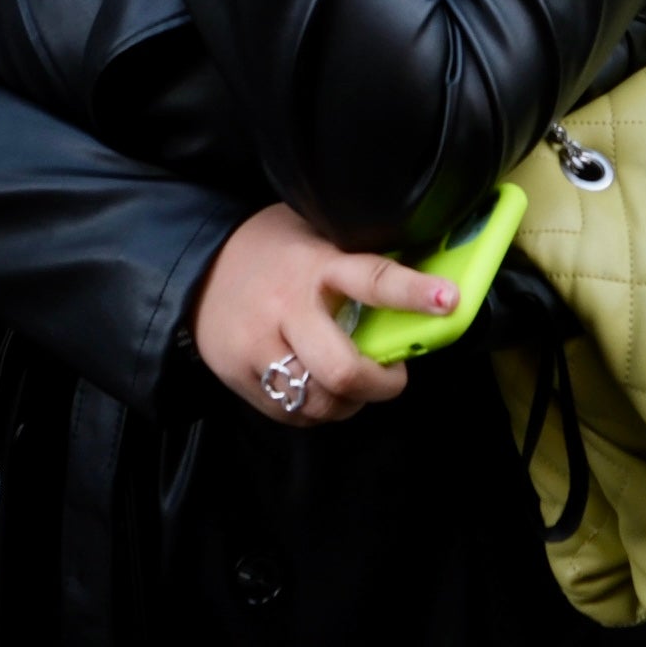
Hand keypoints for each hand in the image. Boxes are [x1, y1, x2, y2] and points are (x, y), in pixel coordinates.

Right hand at [191, 204, 459, 425]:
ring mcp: (258, 347)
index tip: (449, 301)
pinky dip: (316, 408)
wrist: (196, 268)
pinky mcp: (239, 377)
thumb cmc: (270, 248)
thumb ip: (355, 255)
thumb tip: (423, 270)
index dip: (412, 292)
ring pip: (319, 401)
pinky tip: (318, 387)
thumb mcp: (313, 233)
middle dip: (380, 385)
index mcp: (314, 265)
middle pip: (342, 371)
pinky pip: (292, 413)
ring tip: (355, 383)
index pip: (371, 279)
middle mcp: (286, 308)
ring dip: (350, 401)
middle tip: (394, 375)